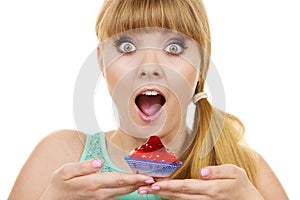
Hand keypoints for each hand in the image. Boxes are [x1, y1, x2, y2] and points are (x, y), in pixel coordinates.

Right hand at [40, 159, 154, 199]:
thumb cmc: (59, 185)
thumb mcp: (65, 172)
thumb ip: (82, 167)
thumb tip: (98, 162)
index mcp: (93, 183)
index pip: (119, 180)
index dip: (135, 179)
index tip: (148, 177)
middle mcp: (100, 193)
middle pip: (125, 187)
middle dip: (142, 182)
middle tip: (158, 178)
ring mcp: (101, 198)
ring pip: (124, 192)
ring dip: (138, 186)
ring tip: (151, 180)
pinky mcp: (101, 199)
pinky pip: (119, 195)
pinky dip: (130, 189)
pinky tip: (137, 184)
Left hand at [138, 164, 263, 199]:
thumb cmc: (241, 184)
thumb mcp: (235, 172)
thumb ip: (219, 171)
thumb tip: (203, 171)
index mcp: (211, 189)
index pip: (185, 186)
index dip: (169, 186)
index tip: (155, 184)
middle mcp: (204, 198)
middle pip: (178, 195)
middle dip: (159, 191)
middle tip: (142, 188)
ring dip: (163, 195)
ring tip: (148, 190)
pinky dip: (172, 198)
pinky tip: (163, 194)